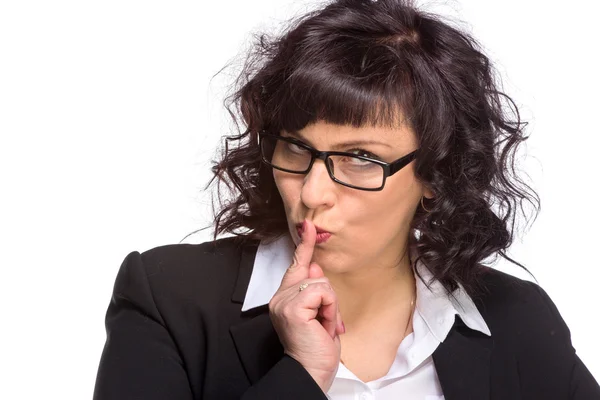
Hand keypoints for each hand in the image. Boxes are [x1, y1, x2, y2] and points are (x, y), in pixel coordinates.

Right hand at [268, 219, 344, 392]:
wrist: (310, 371)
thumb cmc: (315, 348)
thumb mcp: (319, 314)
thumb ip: (315, 290)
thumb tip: (314, 266)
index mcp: (285, 297)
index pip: (296, 266)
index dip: (304, 244)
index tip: (308, 225)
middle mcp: (280, 297)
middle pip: (316, 275)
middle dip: (330, 299)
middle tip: (326, 323)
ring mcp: (284, 301)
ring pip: (322, 284)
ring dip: (331, 307)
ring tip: (324, 327)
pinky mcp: (292, 307)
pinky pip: (322, 292)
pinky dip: (330, 309)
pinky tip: (323, 325)